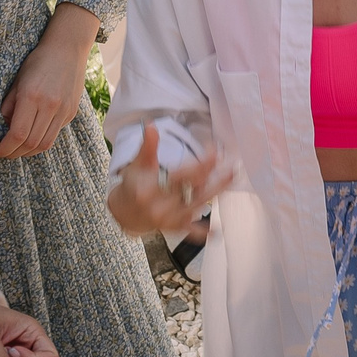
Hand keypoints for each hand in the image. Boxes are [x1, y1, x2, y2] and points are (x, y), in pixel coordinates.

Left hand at [0, 8, 95, 158]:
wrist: (67, 49)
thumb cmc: (38, 61)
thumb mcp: (17, 80)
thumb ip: (9, 106)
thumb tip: (3, 128)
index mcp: (32, 96)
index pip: (17, 134)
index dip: (3, 148)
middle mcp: (50, 106)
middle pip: (31, 144)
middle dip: (13, 153)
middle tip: (2, 153)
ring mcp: (64, 111)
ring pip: (45, 144)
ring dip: (28, 152)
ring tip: (16, 150)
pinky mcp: (71, 113)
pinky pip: (54, 135)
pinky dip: (40, 142)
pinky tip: (31, 137)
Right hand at [106, 125, 238, 234]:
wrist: (125, 214)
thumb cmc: (133, 185)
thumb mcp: (138, 166)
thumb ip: (147, 147)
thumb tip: (151, 125)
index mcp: (149, 190)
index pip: (180, 176)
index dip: (200, 164)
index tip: (215, 151)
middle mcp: (159, 207)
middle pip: (191, 191)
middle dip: (211, 176)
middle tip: (231, 165)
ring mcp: (167, 220)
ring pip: (196, 206)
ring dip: (215, 193)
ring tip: (231, 178)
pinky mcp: (173, 228)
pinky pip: (189, 230)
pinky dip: (200, 232)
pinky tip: (216, 232)